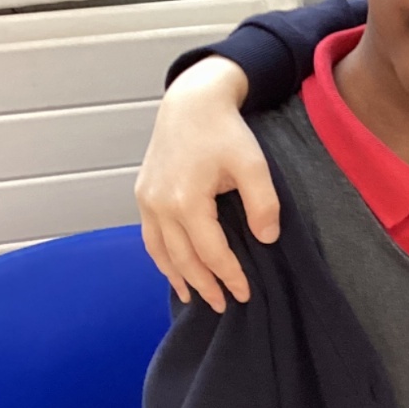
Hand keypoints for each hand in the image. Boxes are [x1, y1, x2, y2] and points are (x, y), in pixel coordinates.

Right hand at [135, 57, 276, 311]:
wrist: (191, 102)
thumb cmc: (225, 131)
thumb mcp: (253, 164)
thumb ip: (263, 203)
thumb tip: (266, 240)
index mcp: (187, 200)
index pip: (211, 252)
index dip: (229, 275)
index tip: (245, 293)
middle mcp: (160, 205)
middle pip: (183, 258)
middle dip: (205, 285)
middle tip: (224, 305)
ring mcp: (146, 201)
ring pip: (161, 252)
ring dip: (179, 278)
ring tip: (196, 299)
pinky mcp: (142, 195)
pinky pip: (151, 237)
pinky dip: (162, 259)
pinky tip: (174, 271)